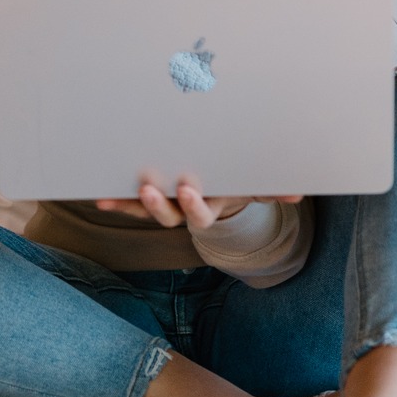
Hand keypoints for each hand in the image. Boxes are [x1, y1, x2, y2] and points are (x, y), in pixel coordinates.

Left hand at [95, 181, 302, 232]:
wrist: (220, 187)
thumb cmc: (236, 181)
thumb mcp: (251, 183)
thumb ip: (270, 186)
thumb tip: (297, 194)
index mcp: (209, 208)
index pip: (200, 215)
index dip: (193, 205)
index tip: (187, 189)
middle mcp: (183, 211)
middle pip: (168, 216)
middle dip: (158, 204)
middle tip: (150, 188)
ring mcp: (164, 205)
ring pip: (146, 209)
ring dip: (132, 203)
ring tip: (114, 196)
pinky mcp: (147, 197)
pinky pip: (129, 202)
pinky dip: (116, 201)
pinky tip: (99, 198)